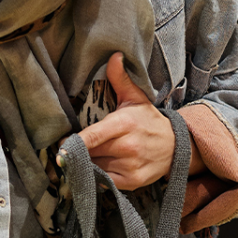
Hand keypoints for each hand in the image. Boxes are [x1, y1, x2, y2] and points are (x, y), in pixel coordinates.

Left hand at [79, 53, 198, 189]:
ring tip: (91, 155)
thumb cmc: (149, 121)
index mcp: (125, 124)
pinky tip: (100, 167)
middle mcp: (128, 146)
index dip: (75, 143)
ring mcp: (130, 166)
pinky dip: (98, 175)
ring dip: (89, 163)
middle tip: (74, 147)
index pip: (93, 136)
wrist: (176, 146)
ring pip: (95, 167)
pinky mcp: (132, 181)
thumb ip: (120, 79)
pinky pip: (104, 181)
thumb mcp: (135, 98)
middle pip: (91, 152)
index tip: (62, 144)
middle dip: (80, 151)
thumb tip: (114, 56)